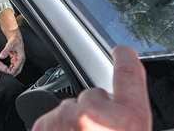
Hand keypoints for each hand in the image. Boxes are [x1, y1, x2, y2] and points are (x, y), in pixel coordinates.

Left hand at [0, 29, 25, 75]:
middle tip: (6, 76)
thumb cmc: (14, 39)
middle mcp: (20, 59)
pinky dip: (10, 67)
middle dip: (13, 73)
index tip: (8, 75)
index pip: (17, 67)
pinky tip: (6, 69)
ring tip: (5, 74)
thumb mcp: (9, 45)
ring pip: (15, 68)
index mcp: (21, 57)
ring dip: (11, 71)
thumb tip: (1, 56)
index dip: (13, 72)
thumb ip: (5, 51)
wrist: (15, 36)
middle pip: (17, 69)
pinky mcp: (15, 58)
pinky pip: (13, 65)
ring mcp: (18, 58)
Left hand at [32, 46, 150, 130]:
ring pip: (71, 110)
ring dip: (74, 125)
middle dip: (94, 113)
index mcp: (128, 120)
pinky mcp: (44, 125)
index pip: (129, 75)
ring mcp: (66, 118)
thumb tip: (125, 117)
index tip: (122, 50)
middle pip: (93, 97)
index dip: (125, 58)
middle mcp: (96, 114)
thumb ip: (129, 122)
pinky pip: (52, 121)